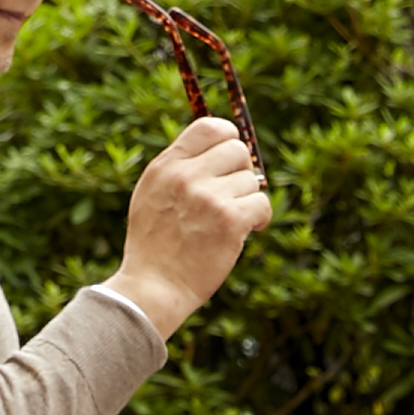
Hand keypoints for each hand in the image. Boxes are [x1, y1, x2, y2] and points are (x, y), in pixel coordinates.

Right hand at [102, 114, 269, 341]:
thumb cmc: (154, 246)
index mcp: (166, 166)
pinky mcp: (229, 221)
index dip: (228, 136)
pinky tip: (246, 230)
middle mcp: (186, 176)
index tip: (232, 156)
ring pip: (252, 181)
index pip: (209, 127)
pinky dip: (259, 219)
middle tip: (233, 195)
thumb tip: (218, 146)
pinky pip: (261, 204)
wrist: (153, 288)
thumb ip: (179, 169)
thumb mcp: (152, 195)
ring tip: (228, 223)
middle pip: (237, 150)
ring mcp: (208, 197)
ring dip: (247, 201)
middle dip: (241, 172)